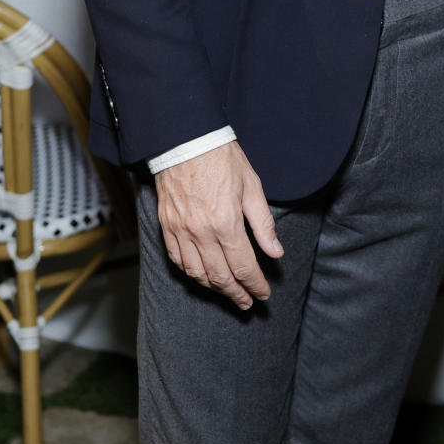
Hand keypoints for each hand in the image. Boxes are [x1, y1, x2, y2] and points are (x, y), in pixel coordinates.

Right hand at [155, 141, 283, 308]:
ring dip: (214, 288)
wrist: (186, 140)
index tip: (263, 294)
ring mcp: (181, 231)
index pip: (244, 267)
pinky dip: (191, 274)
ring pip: (197, 274)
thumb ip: (263, 224)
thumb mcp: (252, 186)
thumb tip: (276, 252)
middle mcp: (202, 233)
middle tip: (247, 303)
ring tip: (228, 293)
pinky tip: (201, 276)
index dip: (255, 285)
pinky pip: (177, 261)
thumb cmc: (222, 158)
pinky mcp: (167, 227)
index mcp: (226, 223)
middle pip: (220, 277)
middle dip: (236, 293)